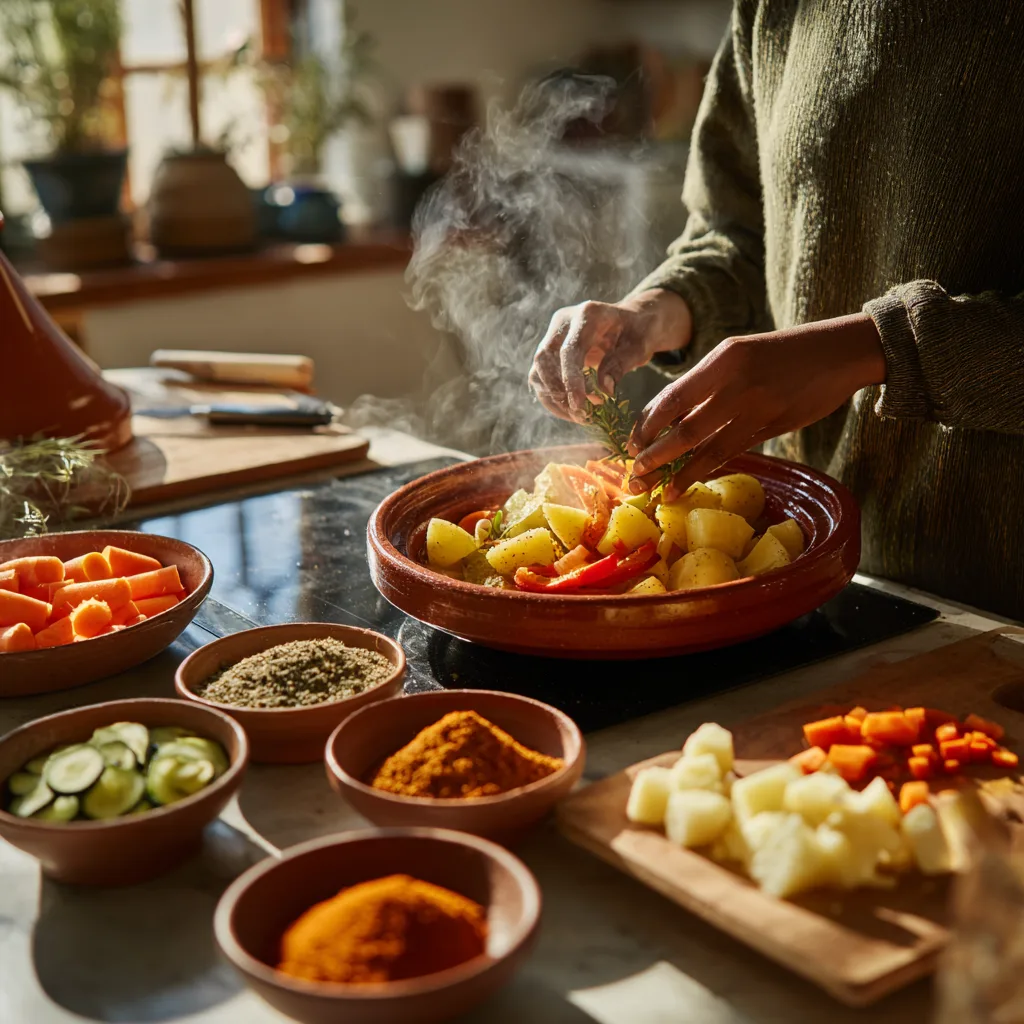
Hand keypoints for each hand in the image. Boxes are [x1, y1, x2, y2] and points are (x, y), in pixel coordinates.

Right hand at [529, 289, 692, 421]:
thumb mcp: (640, 346)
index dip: (571, 379)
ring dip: (554, 399)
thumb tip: (604, 390)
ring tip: (580, 416)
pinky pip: (542, 379)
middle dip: (558, 391)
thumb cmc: (639, 332)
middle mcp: (564, 322)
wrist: (632, 323)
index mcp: (587, 314)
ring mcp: (553, 336)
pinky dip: (554, 399)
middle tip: (580, 414)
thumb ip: (621, 364)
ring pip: (538, 372)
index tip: (579, 405)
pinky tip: (573, 412)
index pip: (569, 349)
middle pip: (544, 358)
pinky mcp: (550, 352)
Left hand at [627, 312, 886, 499]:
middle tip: (636, 473)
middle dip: (654, 455)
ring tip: (660, 490)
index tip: (631, 444)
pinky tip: (693, 481)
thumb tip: (672, 419)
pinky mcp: (775, 427)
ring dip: (680, 472)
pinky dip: (711, 468)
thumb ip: (709, 385)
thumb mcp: (741, 355)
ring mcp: (758, 408)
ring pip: (709, 448)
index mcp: (723, 359)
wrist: (841, 351)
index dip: (647, 425)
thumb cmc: (784, 353)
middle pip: (683, 428)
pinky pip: (735, 451)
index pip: (671, 398)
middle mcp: (736, 383)